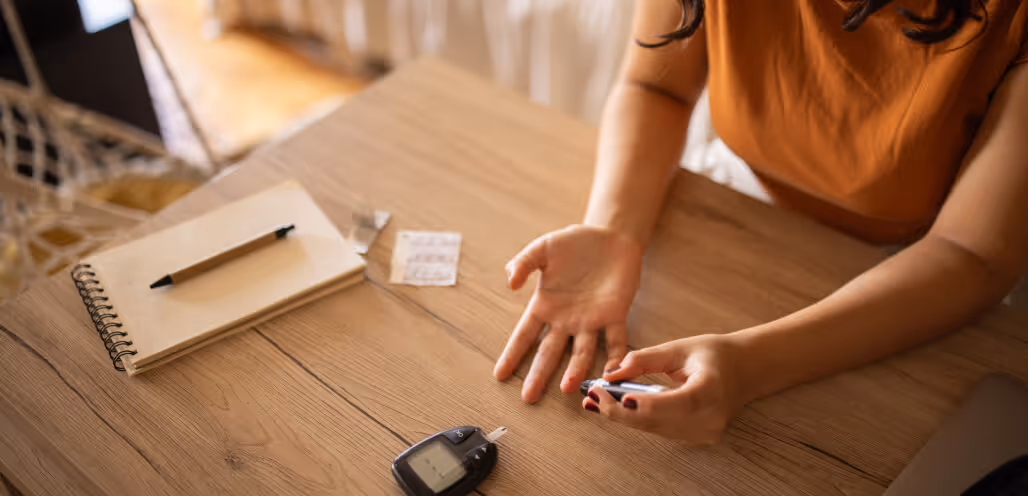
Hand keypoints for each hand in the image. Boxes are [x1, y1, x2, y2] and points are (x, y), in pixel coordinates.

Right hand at [493, 225, 643, 402]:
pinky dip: (615, 357)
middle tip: (528, 397)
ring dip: (575, 370)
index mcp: (545, 305)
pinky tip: (611, 373)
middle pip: (549, 352)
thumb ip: (523, 263)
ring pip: (582, 352)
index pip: (525, 334)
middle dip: (538, 374)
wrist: (609, 235)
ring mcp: (591, 320)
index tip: (499, 374)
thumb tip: (510, 283)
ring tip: (567, 388)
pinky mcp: (615, 315)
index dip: (512, 353)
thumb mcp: (542, 248)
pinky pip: (616, 340)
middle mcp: (566, 319)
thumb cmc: (573, 243)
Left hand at [582, 334, 749, 443]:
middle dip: (619, 410)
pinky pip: (659, 430)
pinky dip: (636, 419)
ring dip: (622, 416)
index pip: (678, 402)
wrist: (744, 372)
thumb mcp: (679, 348)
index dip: (647, 404)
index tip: (620, 397)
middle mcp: (710, 417)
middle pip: (657, 421)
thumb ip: (645, 359)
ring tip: (594, 401)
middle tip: (592, 395)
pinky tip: (615, 407)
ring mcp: (703, 432)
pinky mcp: (695, 437)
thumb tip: (612, 372)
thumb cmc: (714, 355)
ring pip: (653, 428)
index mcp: (711, 389)